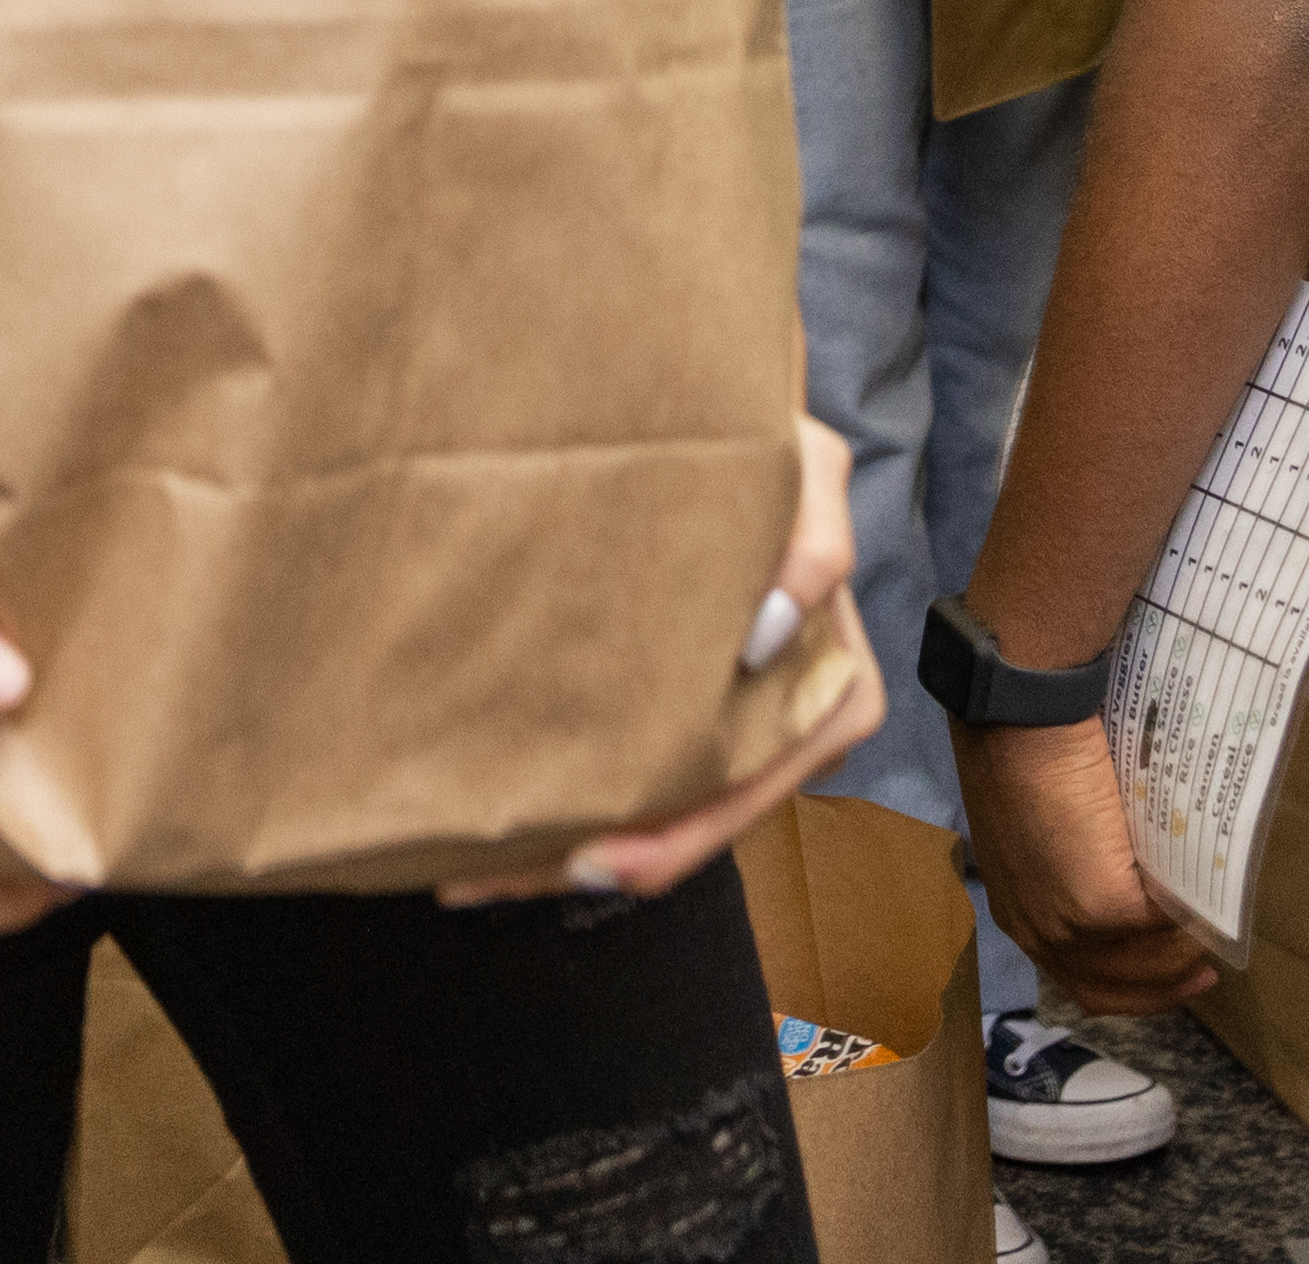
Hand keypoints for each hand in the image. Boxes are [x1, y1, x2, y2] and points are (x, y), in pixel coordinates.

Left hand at [466, 414, 874, 907]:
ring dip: (567, 851)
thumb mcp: (814, 474)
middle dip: (595, 865)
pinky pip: (640, 781)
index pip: (749, 796)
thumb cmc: (774, 453)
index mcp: (835, 696)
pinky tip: (501, 824)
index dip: (673, 840)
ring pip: (658, 821)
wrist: (736, 430)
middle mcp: (789, 731)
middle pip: (692, 830)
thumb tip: (768, 634)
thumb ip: (815, 544)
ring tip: (472, 870)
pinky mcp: (689, 712)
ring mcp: (738, 729)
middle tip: (490, 877)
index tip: (587, 856)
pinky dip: (574, 810)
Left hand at [964, 707, 1211, 1014]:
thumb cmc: (1030, 755)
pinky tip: (1207, 908)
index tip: (1165, 972)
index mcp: (1019, 915)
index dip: (1124, 986)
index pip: (1075, 976)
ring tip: (1212, 936)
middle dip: (1160, 991)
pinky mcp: (1102, 907)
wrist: (1022, 723)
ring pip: (1138, 966)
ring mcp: (1069, 925)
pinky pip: (1159, 928)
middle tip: (1204, 976)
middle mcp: (1037, 934)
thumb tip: (1118, 867)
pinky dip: (1187, 923)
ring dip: (1180, 960)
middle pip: (1106, 989)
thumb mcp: (1042, 829)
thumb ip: (1072, 862)